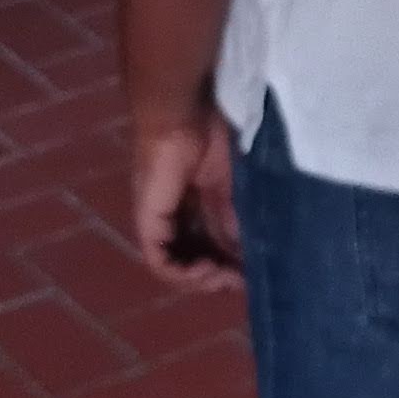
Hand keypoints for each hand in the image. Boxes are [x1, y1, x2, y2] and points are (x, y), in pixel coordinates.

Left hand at [131, 107, 241, 292]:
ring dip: (200, 279)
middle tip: (241, 282)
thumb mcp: (229, 186)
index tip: (250, 272)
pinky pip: (158, 261)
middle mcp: (171, 216)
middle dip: (217, 275)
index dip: (228, 262)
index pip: (208, 243)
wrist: (182, 115)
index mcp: (192, 203)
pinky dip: (183, 274)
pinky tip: (207, 270)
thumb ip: (233, 217)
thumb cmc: (208, 136)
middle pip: (192, 258)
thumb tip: (245, 250)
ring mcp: (157, 220)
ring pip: (173, 266)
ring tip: (224, 278)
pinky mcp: (148, 221)